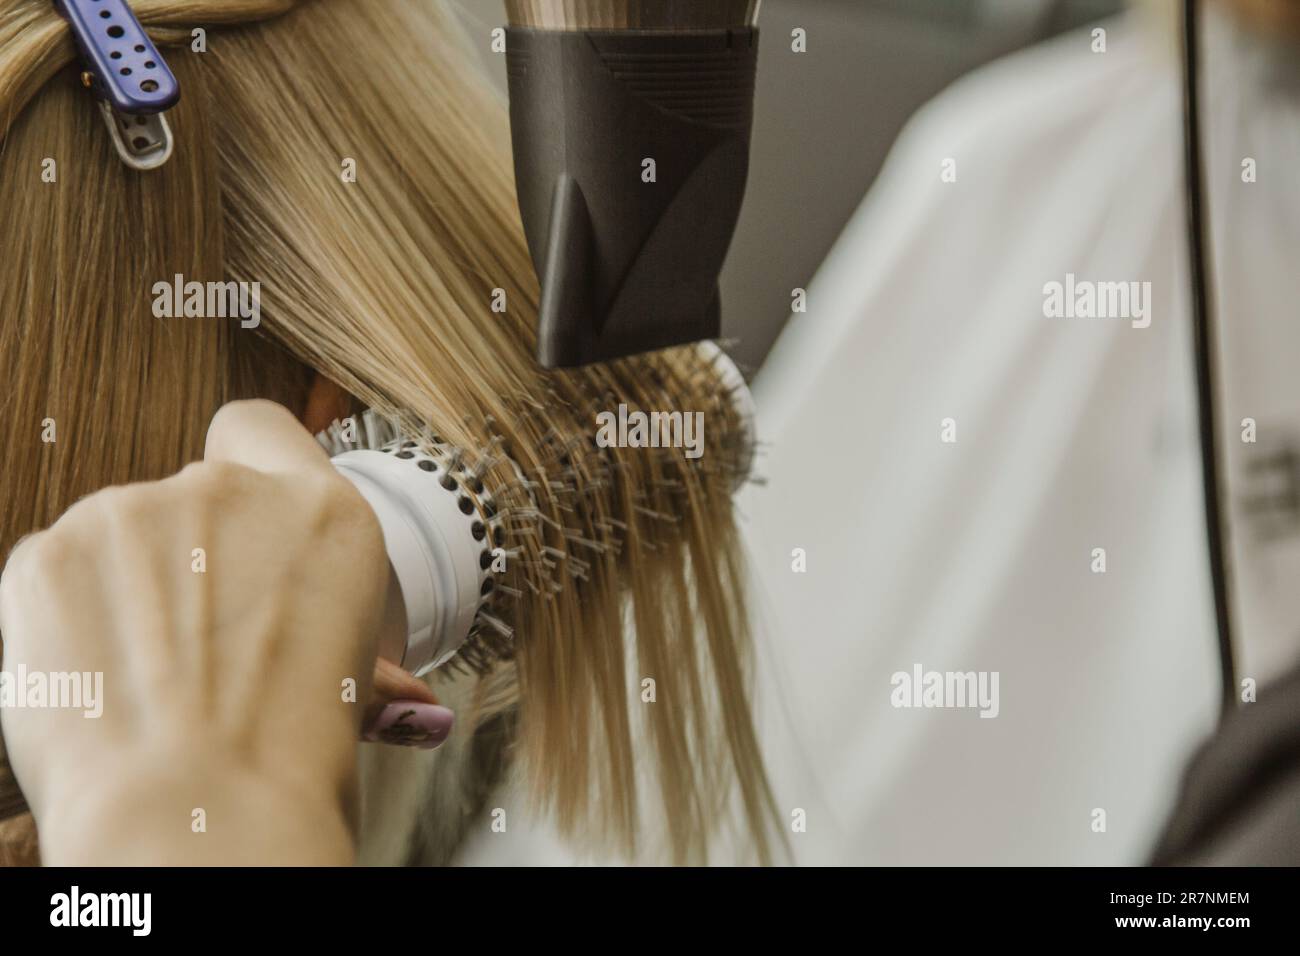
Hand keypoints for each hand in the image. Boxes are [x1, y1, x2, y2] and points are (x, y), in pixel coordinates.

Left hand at [0, 400, 430, 863]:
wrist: (197, 815)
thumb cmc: (289, 765)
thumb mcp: (354, 688)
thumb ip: (354, 650)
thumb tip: (409, 703)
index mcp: (326, 515)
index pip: (258, 427)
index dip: (241, 472)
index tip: (235, 523)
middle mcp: (230, 490)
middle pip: (188, 497)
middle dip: (190, 556)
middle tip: (202, 647)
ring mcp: (134, 513)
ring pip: (121, 538)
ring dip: (130, 590)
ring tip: (150, 678)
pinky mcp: (50, 552)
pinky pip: (59, 572)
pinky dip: (70, 619)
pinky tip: (102, 678)